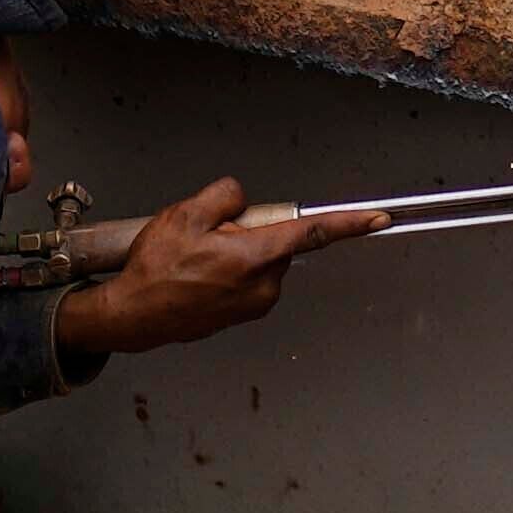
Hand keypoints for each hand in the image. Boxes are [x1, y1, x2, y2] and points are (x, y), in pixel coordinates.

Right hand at [46, 175, 355, 356]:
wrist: (134, 316)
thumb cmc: (155, 269)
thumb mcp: (185, 214)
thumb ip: (226, 196)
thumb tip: (243, 203)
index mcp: (254, 257)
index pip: (311, 233)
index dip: (349, 224)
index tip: (379, 219)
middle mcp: (263, 285)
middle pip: (276, 240)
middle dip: (250, 230)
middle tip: (208, 236)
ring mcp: (254, 304)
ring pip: (261, 258)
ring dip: (238, 251)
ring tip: (195, 259)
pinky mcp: (244, 314)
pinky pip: (248, 277)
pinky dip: (230, 269)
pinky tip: (198, 274)